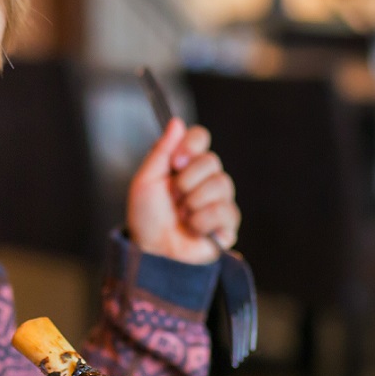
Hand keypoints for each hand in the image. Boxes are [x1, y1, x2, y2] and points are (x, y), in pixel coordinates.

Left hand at [127, 118, 240, 264]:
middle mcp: (204, 179)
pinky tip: (193, 230)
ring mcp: (218, 200)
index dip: (191, 145)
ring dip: (194, 202)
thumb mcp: (146, 181)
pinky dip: (203, 221)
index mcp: (185, 165)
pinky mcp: (228, 223)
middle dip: (188, 181)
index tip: (176, 162)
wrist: (153, 253)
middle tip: (174, 198)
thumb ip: (161, 151)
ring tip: (182, 216)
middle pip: (212, 160)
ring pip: (222, 183)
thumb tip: (177, 122)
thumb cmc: (146, 219)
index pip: (200, 138)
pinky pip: (226, 210)